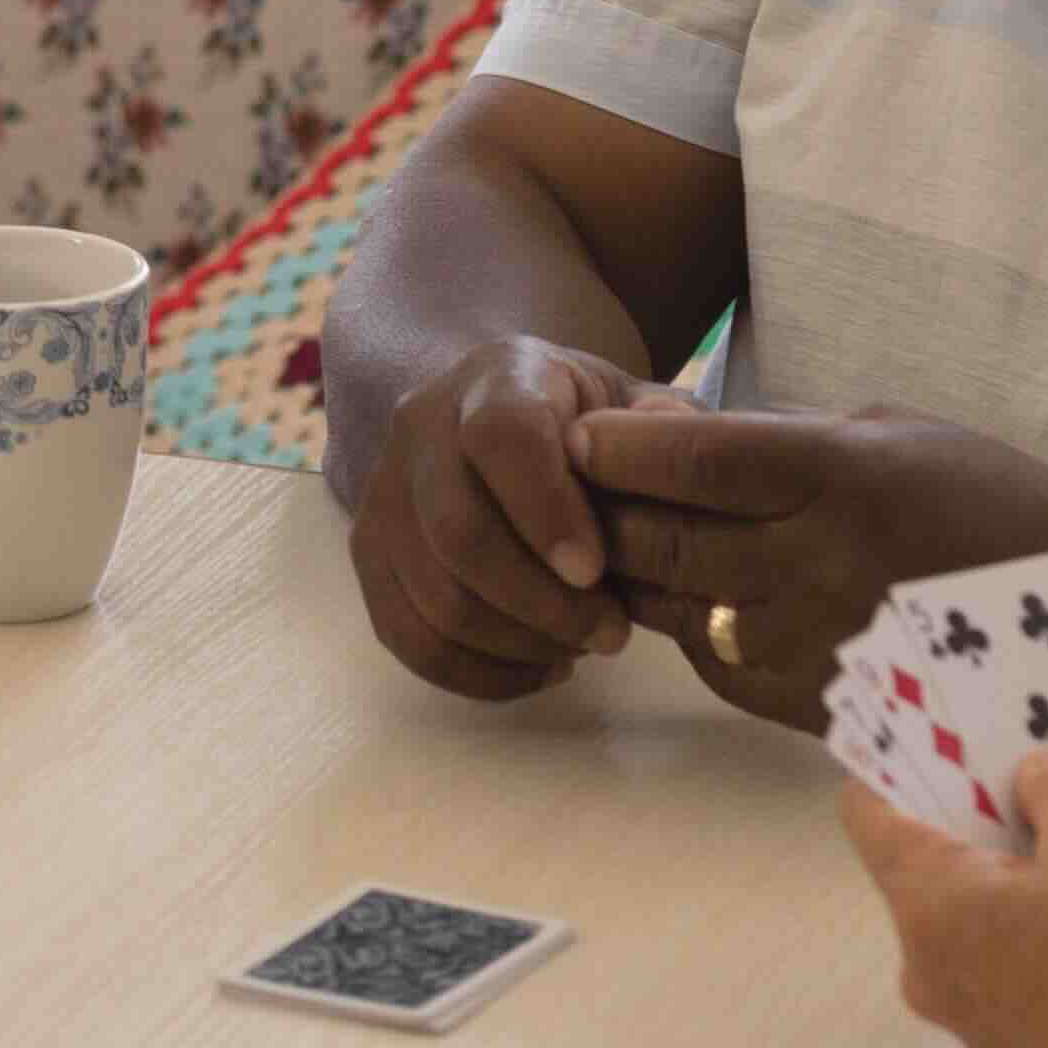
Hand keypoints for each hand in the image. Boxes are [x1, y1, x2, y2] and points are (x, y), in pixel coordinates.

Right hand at [336, 331, 664, 700]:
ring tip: (579, 647)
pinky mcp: (369, 552)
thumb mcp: (636, 401)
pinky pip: (407, 636)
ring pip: (432, 595)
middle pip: (457, 530)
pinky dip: (476, 672)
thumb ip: (669, 427)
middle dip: (541, 602)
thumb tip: (677, 457)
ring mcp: (386, 491)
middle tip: (612, 634)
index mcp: (499, 375)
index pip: (502, 435)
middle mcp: (422, 425)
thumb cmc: (584, 420)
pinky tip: (537, 664)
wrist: (491, 413)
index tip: (595, 570)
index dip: (545, 509)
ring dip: (516, 642)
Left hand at [570, 399, 1047, 733]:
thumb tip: (676, 434)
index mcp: (838, 478)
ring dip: (645, 578)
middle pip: (663, 541)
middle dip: (604, 514)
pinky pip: (721, 668)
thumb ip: (786, 438)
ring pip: (679, 611)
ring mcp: (821, 645)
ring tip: (630, 547)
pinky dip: (696, 632)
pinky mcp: (827, 708)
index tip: (580, 437)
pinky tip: (702, 601)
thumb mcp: (893, 432)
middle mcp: (820, 564)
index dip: (618, 450)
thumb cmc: (993, 500)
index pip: (689, 462)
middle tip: (574, 494)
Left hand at [841, 751, 1047, 1047]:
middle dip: (1019, 812)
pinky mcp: (1039, 1036)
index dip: (901, 761)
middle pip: (959, 859)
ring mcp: (985, 1009)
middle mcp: (934, 965)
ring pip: (1026, 904)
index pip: (873, 814)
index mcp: (925, 904)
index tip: (928, 728)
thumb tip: (1036, 776)